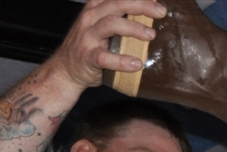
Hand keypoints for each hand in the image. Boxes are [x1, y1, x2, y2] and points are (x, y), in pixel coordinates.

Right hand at [49, 0, 167, 89]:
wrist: (66, 69)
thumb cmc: (91, 46)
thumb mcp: (102, 25)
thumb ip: (121, 18)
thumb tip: (152, 17)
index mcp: (96, 8)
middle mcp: (91, 18)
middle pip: (117, 4)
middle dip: (141, 6)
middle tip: (161, 12)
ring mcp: (88, 37)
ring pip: (111, 24)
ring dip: (133, 28)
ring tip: (151, 35)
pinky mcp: (88, 57)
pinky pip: (104, 57)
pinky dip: (122, 60)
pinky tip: (136, 64)